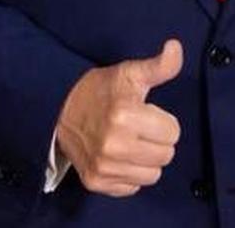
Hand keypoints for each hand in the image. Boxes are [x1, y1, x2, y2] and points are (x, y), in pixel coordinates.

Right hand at [54, 39, 182, 196]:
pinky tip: (117, 157)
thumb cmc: (100, 90)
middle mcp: (114, 145)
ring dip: (145, 160)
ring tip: (129, 142)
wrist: (58, 108)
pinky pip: (132, 187)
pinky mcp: (95, 182)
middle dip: (156, 140)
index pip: (173, 132)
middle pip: (166, 156)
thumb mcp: (128, 73)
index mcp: (124, 115)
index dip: (162, 120)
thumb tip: (176, 46)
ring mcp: (103, 166)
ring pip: (152, 175)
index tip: (144, 113)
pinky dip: (129, 174)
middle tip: (138, 127)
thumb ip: (158, 65)